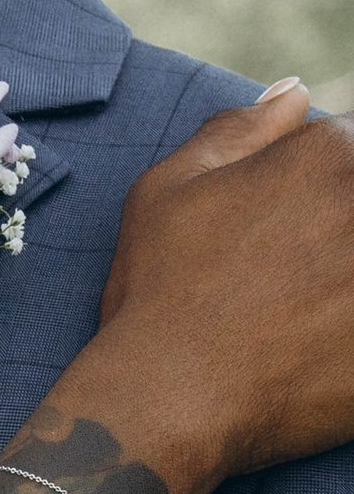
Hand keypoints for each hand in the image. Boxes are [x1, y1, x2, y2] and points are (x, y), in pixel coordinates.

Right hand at [93, 83, 353, 493]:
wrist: (169, 401)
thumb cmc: (159, 293)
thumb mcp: (170, 190)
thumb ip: (240, 130)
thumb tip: (296, 92)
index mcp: (327, 154)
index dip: (324, 196)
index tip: (293, 240)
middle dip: (338, 239)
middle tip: (297, 284)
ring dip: (347, 282)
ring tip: (313, 313)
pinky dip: (352, 334)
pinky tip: (326, 349)